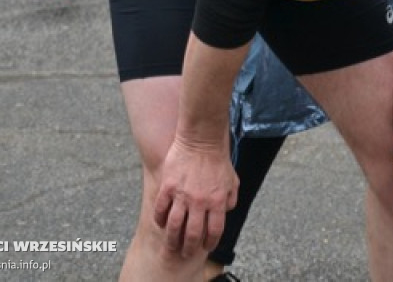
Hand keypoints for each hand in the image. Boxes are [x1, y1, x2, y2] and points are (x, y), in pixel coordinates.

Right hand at [152, 136, 237, 257]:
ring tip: (171, 245)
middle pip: (192, 234)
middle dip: (189, 247)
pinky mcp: (168, 187)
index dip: (210, 243)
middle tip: (185, 253)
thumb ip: (231, 198)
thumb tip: (227, 211)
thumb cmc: (218, 159)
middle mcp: (200, 202)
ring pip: (174, 226)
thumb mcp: (233, 180)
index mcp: (218, 201)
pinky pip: (161, 209)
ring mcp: (182, 195)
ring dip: (172, 239)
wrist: (202, 139)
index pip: (214, 231)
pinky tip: (161, 224)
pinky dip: (160, 220)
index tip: (206, 247)